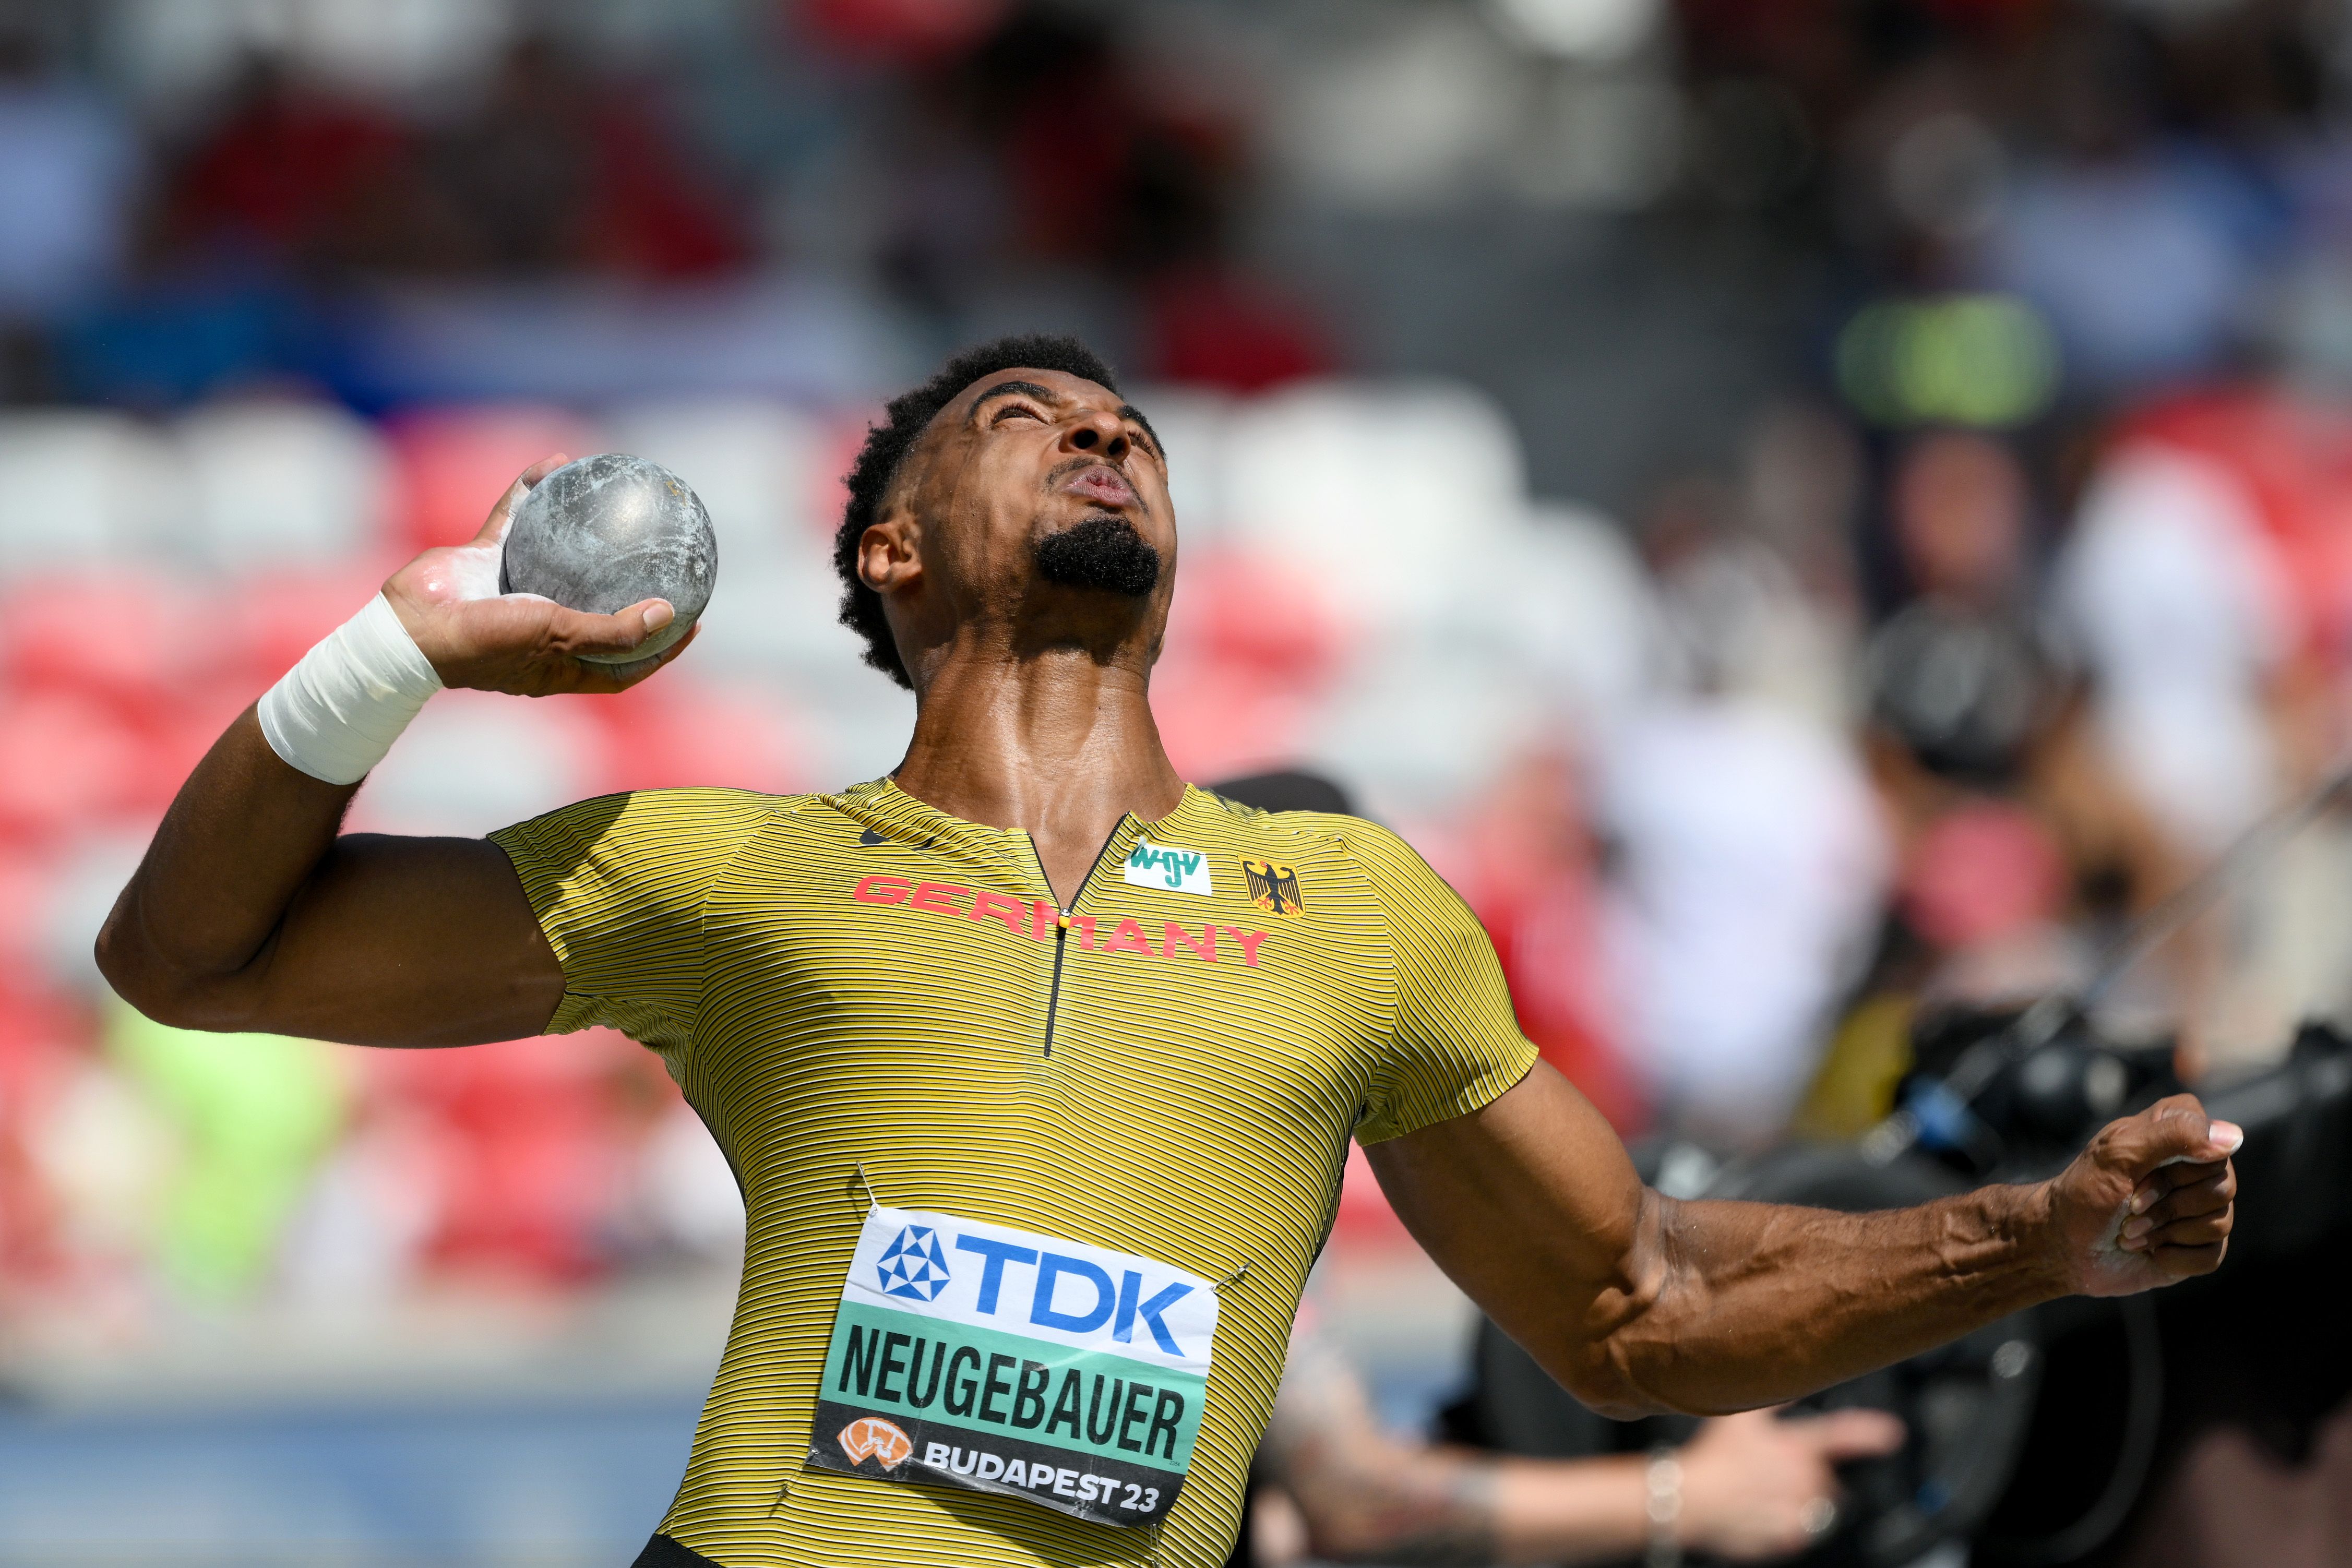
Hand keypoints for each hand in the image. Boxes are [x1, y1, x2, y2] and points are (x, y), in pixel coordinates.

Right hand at [383, 454, 693, 694]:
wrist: (409, 628)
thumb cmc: (487, 642)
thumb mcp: (559, 637)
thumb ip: (614, 630)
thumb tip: (669, 615)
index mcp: (561, 660)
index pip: (623, 660)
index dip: (660, 646)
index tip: (692, 622)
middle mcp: (541, 626)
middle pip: (597, 604)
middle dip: (628, 583)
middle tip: (665, 555)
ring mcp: (513, 589)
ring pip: (558, 552)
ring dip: (582, 524)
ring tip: (615, 496)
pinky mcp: (485, 556)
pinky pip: (515, 516)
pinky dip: (531, 490)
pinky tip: (554, 462)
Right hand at [1676, 1407, 1903, 1559]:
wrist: (1692, 1500)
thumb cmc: (1713, 1457)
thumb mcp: (1740, 1418)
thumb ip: (1773, 1401)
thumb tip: (1790, 1380)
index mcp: (1797, 1447)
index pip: (1841, 1434)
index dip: (1869, 1431)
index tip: (1893, 1433)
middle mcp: (1805, 1480)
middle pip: (1823, 1478)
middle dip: (1805, 1476)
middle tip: (1769, 1471)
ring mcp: (1799, 1510)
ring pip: (1812, 1506)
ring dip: (1796, 1500)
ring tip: (1760, 1492)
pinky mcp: (1789, 1537)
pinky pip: (1797, 1531)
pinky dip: (1784, 1524)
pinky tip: (1758, 1511)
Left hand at [2045, 1093, 2239, 1296]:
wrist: (2064, 1245)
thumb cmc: (2085, 1192)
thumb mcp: (2119, 1153)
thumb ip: (2175, 1135)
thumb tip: (2234, 1137)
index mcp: (2178, 1131)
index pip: (2215, 1144)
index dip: (2177, 1168)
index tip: (2137, 1173)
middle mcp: (2197, 1167)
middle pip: (2223, 1187)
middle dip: (2167, 1204)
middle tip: (2130, 1206)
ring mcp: (2201, 1207)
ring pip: (2220, 1222)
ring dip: (2164, 1231)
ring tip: (2131, 1230)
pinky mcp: (2199, 1245)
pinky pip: (2211, 1255)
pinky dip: (2172, 1257)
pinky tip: (2147, 1250)